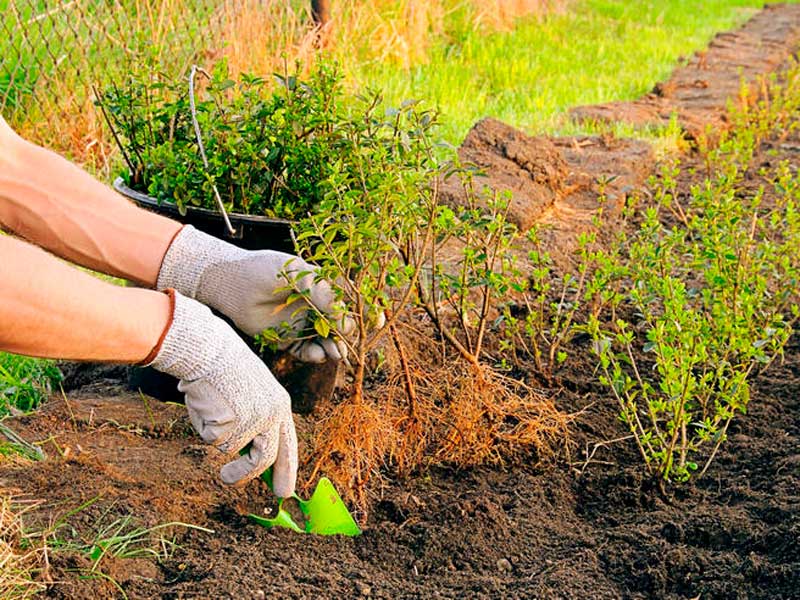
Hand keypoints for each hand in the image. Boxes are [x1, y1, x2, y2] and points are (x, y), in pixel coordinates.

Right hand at [147, 290, 297, 494]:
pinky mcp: (231, 424)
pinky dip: (204, 426)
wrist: (209, 349)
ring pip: (231, 449)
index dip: (287, 470)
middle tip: (228, 479)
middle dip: (246, 475)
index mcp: (281, 406)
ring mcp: (252, 421)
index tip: (284, 491)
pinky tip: (205, 403)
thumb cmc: (226, 369)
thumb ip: (257, 421)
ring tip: (210, 412)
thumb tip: (251, 457)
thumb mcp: (252, 393)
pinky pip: (212, 439)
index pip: (289, 445)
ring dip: (217, 437)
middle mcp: (272, 415)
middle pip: (265, 459)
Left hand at [157, 225, 351, 362]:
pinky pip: (306, 352)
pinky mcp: (286, 340)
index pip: (349, 302)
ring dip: (334, 348)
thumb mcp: (299, 276)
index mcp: (320, 287)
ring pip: (326, 341)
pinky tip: (319, 355)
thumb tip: (347, 322)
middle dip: (348, 336)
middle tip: (350, 344)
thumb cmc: (264, 271)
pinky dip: (315, 355)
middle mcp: (313, 306)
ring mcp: (301, 324)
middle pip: (340, 326)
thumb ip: (324, 296)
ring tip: (337, 353)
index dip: (364, 313)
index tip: (376, 322)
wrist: (230, 283)